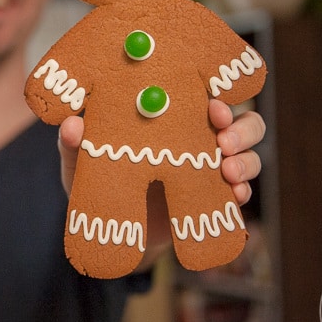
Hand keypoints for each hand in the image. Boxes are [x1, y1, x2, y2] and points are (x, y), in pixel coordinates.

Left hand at [57, 101, 265, 198]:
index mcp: (169, 116)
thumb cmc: (92, 178)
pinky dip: (242, 193)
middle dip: (241, 129)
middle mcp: (196, 137)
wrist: (103, 226)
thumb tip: (73, 125)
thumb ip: (74, 144)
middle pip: (241, 123)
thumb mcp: (80, 160)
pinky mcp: (212, 200)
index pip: (205, 95)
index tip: (212, 104)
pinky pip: (240, 193)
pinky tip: (234, 197)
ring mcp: (209, 169)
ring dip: (246, 162)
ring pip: (248, 157)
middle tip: (224, 141)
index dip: (218, 96)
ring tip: (228, 172)